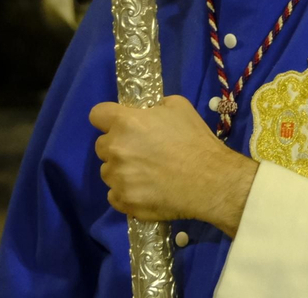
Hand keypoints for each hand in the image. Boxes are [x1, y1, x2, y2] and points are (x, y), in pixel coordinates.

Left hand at [90, 95, 258, 236]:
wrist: (211, 181)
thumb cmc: (196, 141)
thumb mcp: (179, 107)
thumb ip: (155, 107)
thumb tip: (148, 114)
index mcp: (126, 123)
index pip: (97, 114)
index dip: (107, 118)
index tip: (119, 124)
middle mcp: (116, 149)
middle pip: (101, 146)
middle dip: (117, 147)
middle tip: (141, 152)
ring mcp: (118, 178)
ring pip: (108, 172)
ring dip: (121, 171)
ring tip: (146, 175)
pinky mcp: (124, 201)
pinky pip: (114, 196)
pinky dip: (126, 193)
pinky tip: (144, 191)